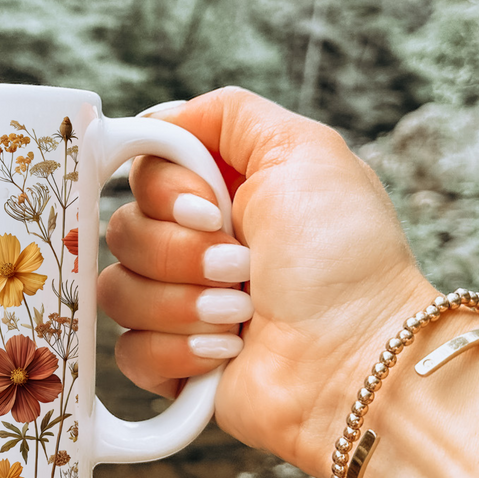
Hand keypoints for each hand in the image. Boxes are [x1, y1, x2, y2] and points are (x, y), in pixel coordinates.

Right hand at [98, 87, 452, 477]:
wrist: (361, 361)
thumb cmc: (347, 260)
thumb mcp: (305, 151)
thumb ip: (229, 114)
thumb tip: (160, 118)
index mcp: (221, 191)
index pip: (142, 170)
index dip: (164, 189)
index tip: (210, 207)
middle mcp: (197, 244)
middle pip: (122, 229)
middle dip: (182, 251)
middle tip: (242, 266)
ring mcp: (182, 305)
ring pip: (117, 292)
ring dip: (184, 302)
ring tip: (243, 313)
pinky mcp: (174, 363)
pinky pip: (128, 352)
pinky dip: (178, 350)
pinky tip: (226, 352)